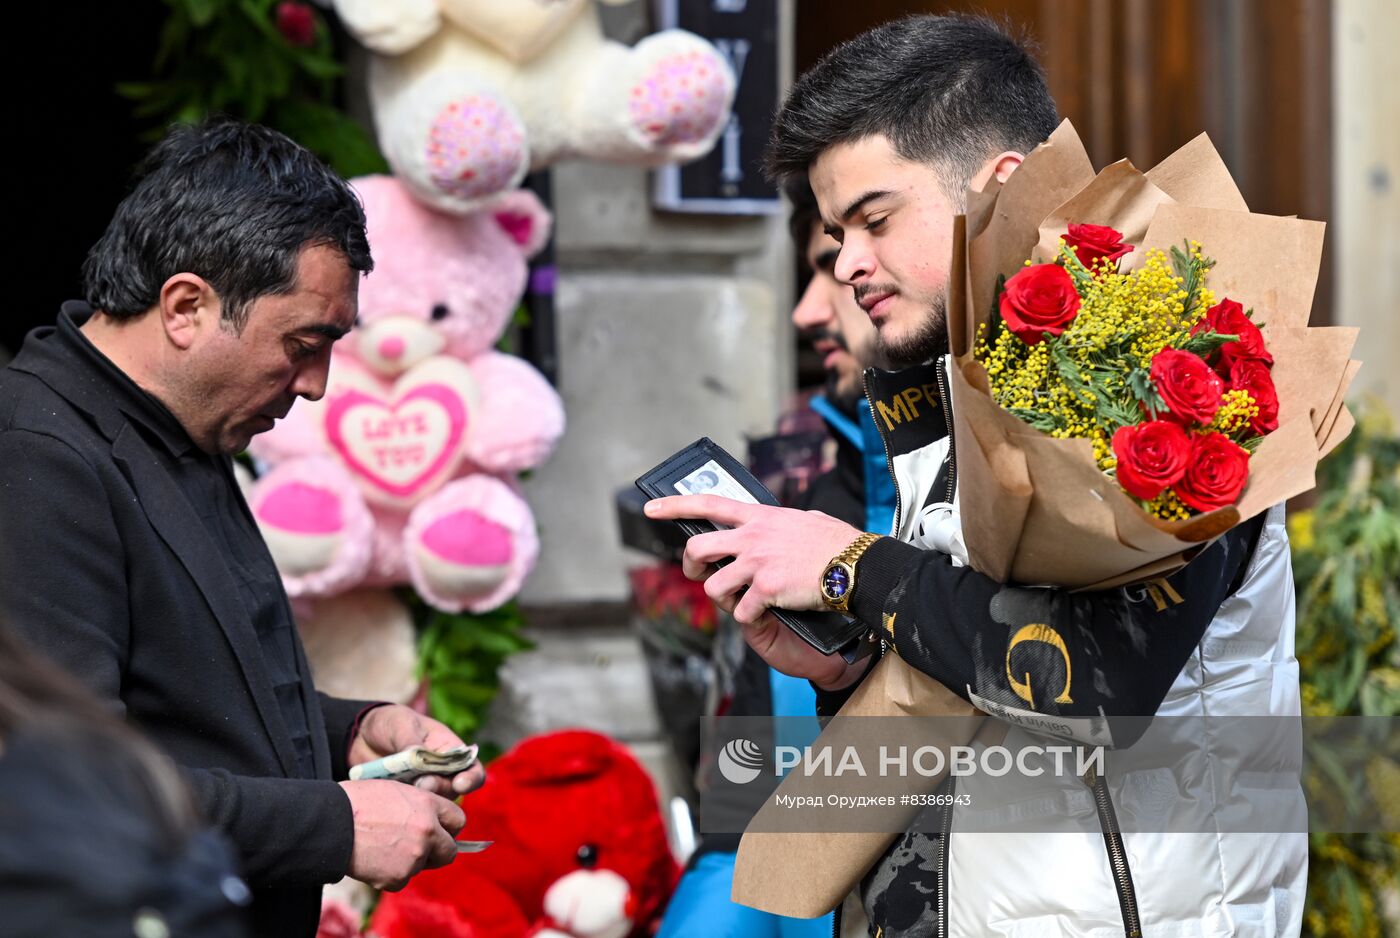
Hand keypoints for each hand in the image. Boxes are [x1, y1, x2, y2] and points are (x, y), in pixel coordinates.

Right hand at [339, 779, 463, 890]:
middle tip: (418, 847)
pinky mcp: (397, 878)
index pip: (458, 820)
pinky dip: (391, 874)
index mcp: (429, 806)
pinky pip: (402, 880)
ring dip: (410, 861)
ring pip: (422, 866)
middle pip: (450, 851)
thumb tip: (435, 823)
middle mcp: (428, 832)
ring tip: (383, 846)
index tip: (439, 830)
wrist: (331, 823)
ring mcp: (414, 857)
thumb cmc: (359, 801)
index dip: (447, 826)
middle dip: (438, 850)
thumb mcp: (398, 791)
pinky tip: (374, 859)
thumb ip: (422, 808)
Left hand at [348, 705, 485, 797]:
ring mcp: (423, 785)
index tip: (459, 784)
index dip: (471, 778)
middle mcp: (441, 771)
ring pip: (433, 802)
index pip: (471, 768)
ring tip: (405, 788)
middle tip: (423, 783)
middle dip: (440, 788)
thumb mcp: (402, 725)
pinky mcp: (406, 797)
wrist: (362, 736)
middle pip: (452, 789)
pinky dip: (405, 805)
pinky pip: (411, 808)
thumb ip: (411, 741)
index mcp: (449, 749)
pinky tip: (393, 796)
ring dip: (423, 798)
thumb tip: (418, 757)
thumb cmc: (391, 723)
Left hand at [644, 494, 867, 688]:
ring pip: (713, 586)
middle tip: (699, 575)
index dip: (675, 506)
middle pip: (698, 548)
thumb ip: (780, 525)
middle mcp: (752, 537)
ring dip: (725, 598)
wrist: (856, 566)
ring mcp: (756, 563)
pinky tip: (767, 613)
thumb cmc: (837, 544)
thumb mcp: (804, 520)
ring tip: (744, 600)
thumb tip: (776, 527)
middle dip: (691, 567)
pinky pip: (741, 611)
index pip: (708, 504)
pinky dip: (750, 618)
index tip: (652, 509)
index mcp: (760, 517)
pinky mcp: (765, 589)